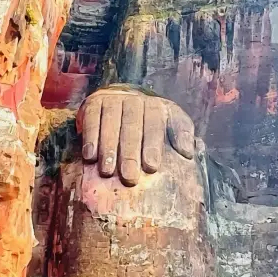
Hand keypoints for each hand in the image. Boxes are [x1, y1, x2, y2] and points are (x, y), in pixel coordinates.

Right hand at [76, 85, 197, 187]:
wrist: (120, 99)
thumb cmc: (148, 120)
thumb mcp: (170, 121)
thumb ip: (182, 134)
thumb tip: (188, 152)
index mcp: (156, 106)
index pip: (155, 125)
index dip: (153, 146)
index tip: (152, 167)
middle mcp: (134, 100)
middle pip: (132, 127)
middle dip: (130, 153)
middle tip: (129, 177)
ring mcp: (113, 100)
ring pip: (111, 123)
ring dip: (108, 148)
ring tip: (107, 171)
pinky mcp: (93, 103)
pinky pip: (92, 119)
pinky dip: (90, 137)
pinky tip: (90, 156)